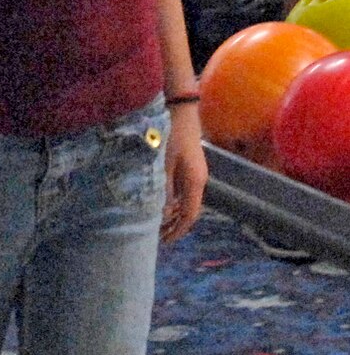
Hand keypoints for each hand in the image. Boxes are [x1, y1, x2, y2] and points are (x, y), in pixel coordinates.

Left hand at [160, 104, 207, 242]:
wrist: (180, 113)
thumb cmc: (170, 137)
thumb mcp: (162, 165)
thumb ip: (162, 188)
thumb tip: (159, 212)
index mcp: (194, 182)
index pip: (189, 215)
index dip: (177, 230)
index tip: (164, 241)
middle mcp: (198, 181)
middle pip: (188, 211)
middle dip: (174, 226)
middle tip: (157, 237)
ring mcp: (194, 174)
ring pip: (185, 202)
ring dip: (172, 214)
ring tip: (156, 225)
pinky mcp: (188, 168)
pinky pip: (182, 192)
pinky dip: (171, 202)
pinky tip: (159, 204)